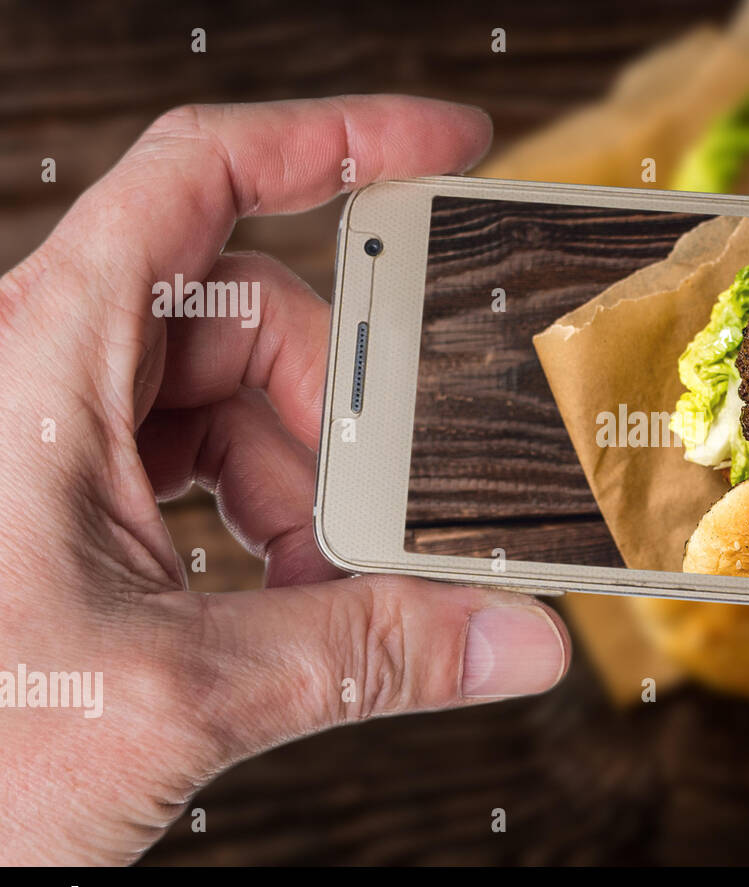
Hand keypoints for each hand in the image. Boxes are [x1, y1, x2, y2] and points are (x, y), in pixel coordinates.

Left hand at [0, 96, 569, 864]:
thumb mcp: (177, 693)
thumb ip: (366, 656)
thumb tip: (510, 635)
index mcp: (44, 360)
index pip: (200, 176)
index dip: (335, 138)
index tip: (445, 148)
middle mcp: (50, 372)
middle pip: (252, 312)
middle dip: (343, 415)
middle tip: (395, 511)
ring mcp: (62, 432)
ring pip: (238, 397)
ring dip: (311, 486)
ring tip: (333, 579)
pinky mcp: (77, 493)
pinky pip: (209, 459)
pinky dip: (274, 516)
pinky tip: (293, 586)